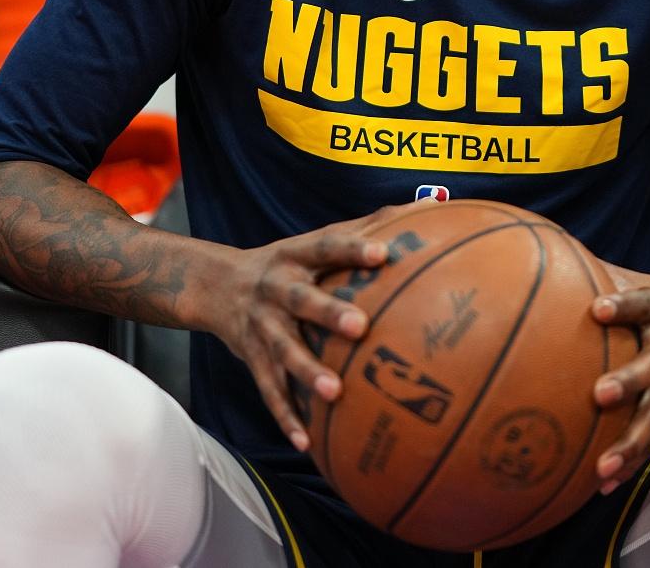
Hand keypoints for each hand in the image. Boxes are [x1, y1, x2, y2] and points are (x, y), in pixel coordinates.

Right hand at [199, 201, 435, 453]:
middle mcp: (277, 288)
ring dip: (307, 372)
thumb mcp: (317, 240)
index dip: (353, 248)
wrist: (216, 286)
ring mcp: (262, 326)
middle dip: (328, 313)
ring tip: (334, 393)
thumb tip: (433, 204)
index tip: (383, 253)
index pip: (326, 246)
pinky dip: (286, 418)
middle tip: (361, 327)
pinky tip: (307, 445)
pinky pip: (270, 391)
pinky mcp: (253, 359)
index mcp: (296, 255)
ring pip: (284, 351)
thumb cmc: (289, 262)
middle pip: (301, 299)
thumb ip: (370, 225)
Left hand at [589, 264, 649, 493]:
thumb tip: (549, 255)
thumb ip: (606, 276)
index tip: (597, 308)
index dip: (623, 304)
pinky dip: (634, 460)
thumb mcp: (648, 284)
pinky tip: (604, 483)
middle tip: (599, 395)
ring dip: (633, 440)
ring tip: (603, 466)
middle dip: (630, 381)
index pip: (644, 302)